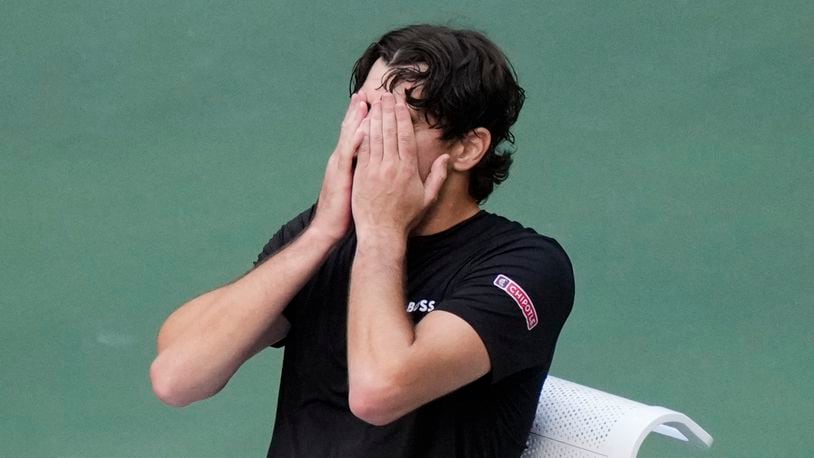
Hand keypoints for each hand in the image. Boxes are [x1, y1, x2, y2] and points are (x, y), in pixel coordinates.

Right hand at [310, 92, 367, 241]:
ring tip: (363, 101)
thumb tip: (375, 160)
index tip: (374, 102)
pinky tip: (362, 130)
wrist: (328, 227)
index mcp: (346, 160)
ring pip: (348, 137)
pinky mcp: (340, 176)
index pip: (356, 133)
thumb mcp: (356, 185)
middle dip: (358, 110)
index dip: (364, 118)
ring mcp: (339, 166)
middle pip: (350, 129)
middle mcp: (340, 158)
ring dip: (355, 119)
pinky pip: (348, 156)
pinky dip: (354, 142)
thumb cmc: (346, 210)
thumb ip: (363, 169)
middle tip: (367, 91)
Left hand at [351, 93, 448, 240]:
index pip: (405, 136)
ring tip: (375, 102)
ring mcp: (374, 170)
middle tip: (386, 94)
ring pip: (375, 137)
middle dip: (388, 111)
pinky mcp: (360, 175)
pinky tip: (362, 122)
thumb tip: (446, 158)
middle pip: (389, 132)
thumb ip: (438, 176)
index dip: (402, 117)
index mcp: (408, 170)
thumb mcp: (428, 198)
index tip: (400, 103)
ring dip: (375, 117)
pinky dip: (362, 133)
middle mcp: (391, 167)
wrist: (381, 234)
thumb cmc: (406, 218)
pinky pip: (362, 149)